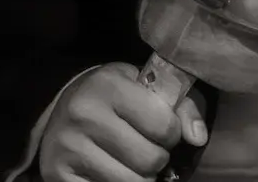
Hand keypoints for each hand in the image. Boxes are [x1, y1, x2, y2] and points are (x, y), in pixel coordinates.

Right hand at [37, 62, 206, 181]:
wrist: (64, 108)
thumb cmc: (116, 95)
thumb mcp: (147, 85)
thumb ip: (181, 105)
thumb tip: (199, 138)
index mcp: (109, 86)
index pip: (163, 124)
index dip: (173, 132)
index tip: (167, 129)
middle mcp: (84, 116)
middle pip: (149, 159)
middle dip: (159, 158)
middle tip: (152, 148)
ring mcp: (67, 149)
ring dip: (142, 177)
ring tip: (136, 161)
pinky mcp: (57, 176)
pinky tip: (118, 171)